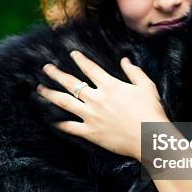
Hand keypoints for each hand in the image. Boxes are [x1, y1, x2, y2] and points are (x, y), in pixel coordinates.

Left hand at [37, 51, 168, 158]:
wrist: (149, 137)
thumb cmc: (150, 111)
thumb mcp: (146, 86)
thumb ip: (134, 72)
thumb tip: (125, 60)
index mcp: (110, 86)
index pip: (90, 69)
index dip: (80, 60)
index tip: (72, 54)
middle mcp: (97, 98)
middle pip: (71, 83)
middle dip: (57, 74)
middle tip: (46, 68)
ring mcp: (91, 116)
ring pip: (65, 102)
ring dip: (50, 94)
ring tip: (40, 89)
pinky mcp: (90, 132)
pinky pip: (70, 127)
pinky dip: (59, 123)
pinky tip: (50, 120)